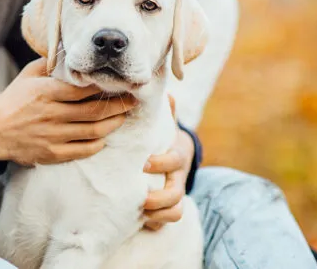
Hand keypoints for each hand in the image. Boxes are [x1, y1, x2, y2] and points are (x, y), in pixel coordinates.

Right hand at [0, 58, 136, 165]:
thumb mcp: (29, 75)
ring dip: (114, 123)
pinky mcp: (53, 153)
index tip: (120, 82)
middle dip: (119, 105)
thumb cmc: (13, 100)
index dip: (105, 86)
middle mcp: (52, 114)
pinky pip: (84, 150)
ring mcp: (53, 135)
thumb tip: (72, 50)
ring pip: (94, 131)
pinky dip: (98, 143)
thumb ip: (51, 63)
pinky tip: (105, 135)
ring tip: (124, 116)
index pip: (84, 89)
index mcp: (47, 92)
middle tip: (133, 99)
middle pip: (95, 110)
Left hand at [142, 95, 193, 230]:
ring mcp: (172, 194)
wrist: (173, 155)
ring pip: (175, 212)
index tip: (144, 163)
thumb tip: (165, 91)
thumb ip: (163, 110)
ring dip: (159, 216)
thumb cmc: (161, 137)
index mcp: (175, 155)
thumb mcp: (162, 123)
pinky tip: (138, 221)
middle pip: (178, 193)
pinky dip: (154, 225)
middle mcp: (177, 177)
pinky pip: (164, 224)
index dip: (162, 163)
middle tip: (142, 198)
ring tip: (140, 213)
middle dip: (160, 199)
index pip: (175, 160)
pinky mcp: (164, 208)